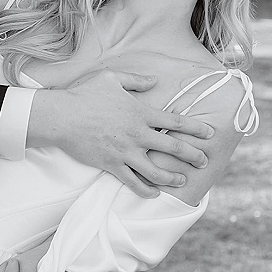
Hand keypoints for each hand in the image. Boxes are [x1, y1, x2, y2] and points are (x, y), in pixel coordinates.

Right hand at [28, 70, 213, 197]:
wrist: (62, 116)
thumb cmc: (85, 94)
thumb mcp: (112, 78)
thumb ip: (136, 79)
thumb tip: (154, 79)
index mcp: (141, 113)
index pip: (176, 121)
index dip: (196, 128)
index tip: (210, 134)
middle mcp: (137, 134)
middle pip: (173, 148)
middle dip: (193, 155)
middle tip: (203, 161)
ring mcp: (125, 152)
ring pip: (156, 171)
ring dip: (173, 177)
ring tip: (182, 180)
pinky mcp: (111, 165)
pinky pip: (133, 182)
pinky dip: (145, 190)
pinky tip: (154, 193)